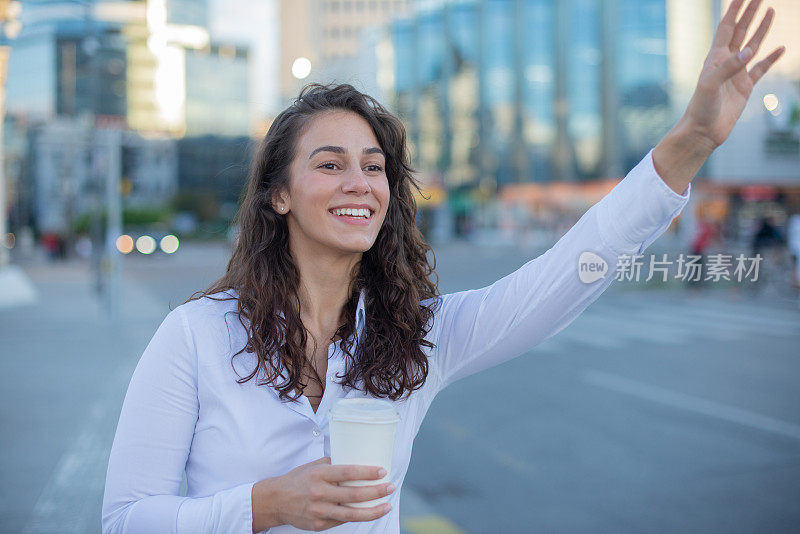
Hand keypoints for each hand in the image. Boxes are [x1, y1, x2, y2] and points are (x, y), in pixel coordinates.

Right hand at [252, 457, 393, 531]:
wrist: (276, 501)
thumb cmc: (298, 479)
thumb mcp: (313, 466)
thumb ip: (333, 465)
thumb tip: (357, 459)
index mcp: (319, 475)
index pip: (347, 472)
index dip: (367, 472)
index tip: (382, 471)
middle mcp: (319, 493)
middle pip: (353, 495)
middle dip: (376, 492)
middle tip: (390, 487)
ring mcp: (319, 511)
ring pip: (351, 514)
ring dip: (373, 511)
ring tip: (387, 506)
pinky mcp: (319, 526)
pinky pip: (342, 522)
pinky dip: (357, 517)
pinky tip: (369, 512)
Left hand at [682, 0, 785, 150]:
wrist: (703, 132)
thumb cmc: (700, 108)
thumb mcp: (710, 85)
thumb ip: (729, 67)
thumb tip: (749, 51)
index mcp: (714, 58)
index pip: (727, 28)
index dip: (734, 10)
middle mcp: (726, 63)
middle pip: (741, 32)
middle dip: (750, 13)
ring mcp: (736, 74)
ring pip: (752, 46)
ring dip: (761, 29)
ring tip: (770, 11)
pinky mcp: (745, 87)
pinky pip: (761, 69)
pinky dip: (771, 58)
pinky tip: (781, 48)